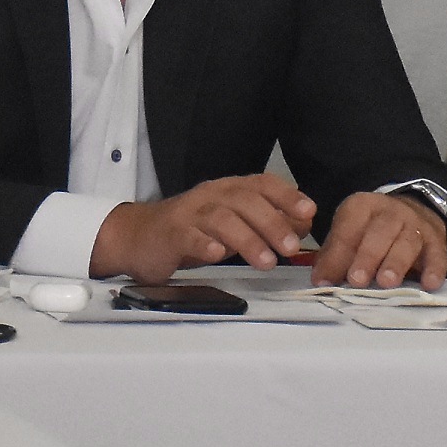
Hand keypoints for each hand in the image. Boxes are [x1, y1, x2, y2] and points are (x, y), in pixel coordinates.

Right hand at [90, 175, 316, 283]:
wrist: (137, 237)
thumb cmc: (190, 231)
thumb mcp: (232, 224)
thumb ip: (265, 223)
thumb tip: (302, 224)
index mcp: (227, 190)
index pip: (262, 184)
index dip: (287, 196)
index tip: (309, 212)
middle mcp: (210, 196)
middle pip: (245, 201)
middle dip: (272, 222)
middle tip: (291, 247)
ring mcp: (189, 214)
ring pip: (221, 218)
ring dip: (247, 239)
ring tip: (266, 261)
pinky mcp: (170, 235)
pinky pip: (188, 236)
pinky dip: (205, 245)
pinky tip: (218, 254)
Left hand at [311, 191, 446, 290]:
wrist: (413, 210)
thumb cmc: (372, 230)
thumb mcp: (350, 234)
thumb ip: (335, 257)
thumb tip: (321, 283)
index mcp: (362, 207)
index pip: (348, 230)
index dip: (337, 256)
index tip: (326, 281)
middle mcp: (391, 212)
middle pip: (379, 232)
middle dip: (367, 257)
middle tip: (357, 280)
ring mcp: (416, 224)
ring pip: (407, 241)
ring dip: (396, 263)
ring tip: (387, 283)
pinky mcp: (436, 240)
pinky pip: (437, 253)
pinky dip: (434, 268)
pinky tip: (429, 284)